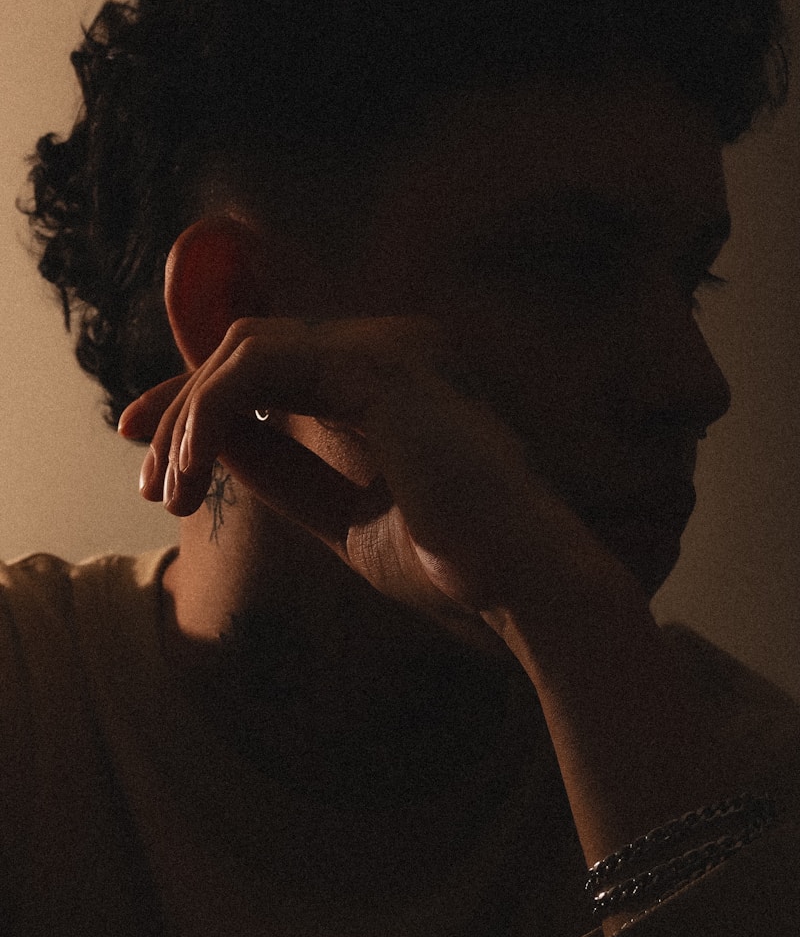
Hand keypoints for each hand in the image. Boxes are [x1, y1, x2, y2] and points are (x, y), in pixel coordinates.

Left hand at [119, 315, 621, 621]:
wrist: (525, 589)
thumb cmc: (455, 569)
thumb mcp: (344, 521)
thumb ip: (288, 474)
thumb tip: (219, 446)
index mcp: (395, 384)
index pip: (277, 371)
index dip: (205, 404)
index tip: (155, 453)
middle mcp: (394, 348)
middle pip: (251, 348)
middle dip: (183, 407)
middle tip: (148, 479)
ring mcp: (392, 346)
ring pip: (245, 349)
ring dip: (192, 416)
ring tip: (168, 490)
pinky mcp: (382, 364)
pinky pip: (257, 366)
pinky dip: (211, 411)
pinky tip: (195, 466)